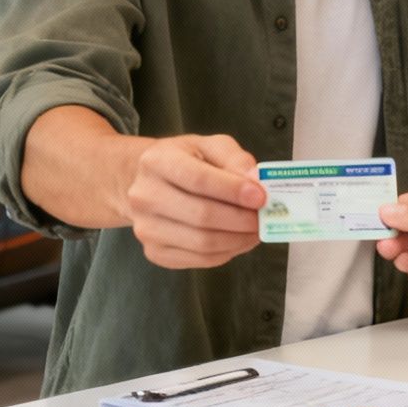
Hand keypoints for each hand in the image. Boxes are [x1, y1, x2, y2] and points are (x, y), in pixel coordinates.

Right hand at [121, 134, 265, 268]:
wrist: (148, 183)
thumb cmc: (185, 162)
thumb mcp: (208, 146)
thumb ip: (235, 158)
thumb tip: (256, 180)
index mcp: (156, 161)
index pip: (198, 179)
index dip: (233, 190)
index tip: (261, 197)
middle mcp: (144, 196)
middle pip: (202, 216)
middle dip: (241, 219)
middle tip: (263, 218)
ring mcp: (146, 228)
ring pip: (203, 243)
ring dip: (238, 239)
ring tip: (255, 230)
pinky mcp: (155, 252)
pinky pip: (200, 260)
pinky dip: (227, 253)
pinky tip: (237, 240)